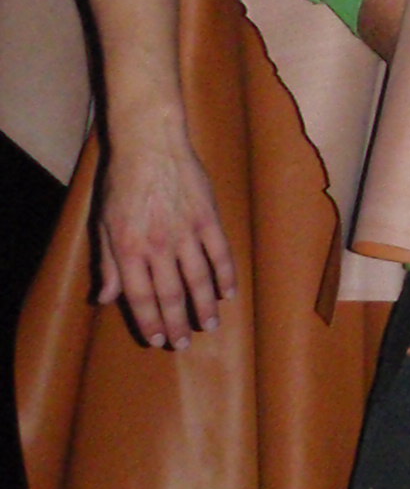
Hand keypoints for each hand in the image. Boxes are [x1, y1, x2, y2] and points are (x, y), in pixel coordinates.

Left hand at [95, 105, 235, 349]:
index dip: (148, 321)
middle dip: (177, 323)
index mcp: (129, 248)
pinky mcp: (208, 218)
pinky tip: (229, 292)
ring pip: (198, 279)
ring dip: (204, 306)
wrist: (150, 145)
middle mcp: (158, 245)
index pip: (140, 296)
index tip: (156, 339)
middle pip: (171, 294)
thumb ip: (107, 264)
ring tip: (210, 325)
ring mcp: (187, 232)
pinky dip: (226, 275)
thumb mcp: (103, 224)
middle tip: (184, 343)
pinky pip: (220, 253)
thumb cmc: (122, 184)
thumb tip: (104, 299)